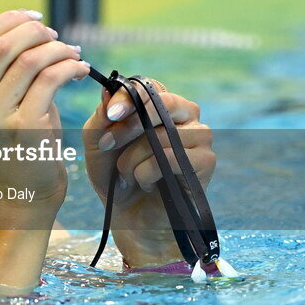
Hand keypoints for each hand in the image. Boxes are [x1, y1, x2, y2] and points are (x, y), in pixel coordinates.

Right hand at [0, 10, 90, 214]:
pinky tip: (81, 70)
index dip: (10, 20)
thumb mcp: (2, 106)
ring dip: (58, 49)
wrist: (23, 194)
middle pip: (3, 45)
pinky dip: (70, 66)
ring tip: (73, 54)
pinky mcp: (26, 128)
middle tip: (56, 36)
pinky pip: (51, 80)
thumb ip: (7, 72)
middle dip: (35, 31)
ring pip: (30, 60)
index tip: (35, 18)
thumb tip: (32, 30)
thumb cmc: (20, 146)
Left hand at [82, 80, 215, 266]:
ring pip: (163, 135)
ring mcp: (200, 136)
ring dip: (133, 157)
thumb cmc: (114, 175)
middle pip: (162, 103)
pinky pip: (172, 158)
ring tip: (126, 174)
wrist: (129, 217)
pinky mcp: (207, 160)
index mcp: (160, 103)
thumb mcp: (98, 143)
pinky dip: (148, 173)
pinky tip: (144, 183)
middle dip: (129, 126)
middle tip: (108, 145)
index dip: (129, 97)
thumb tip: (109, 93)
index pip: (149, 87)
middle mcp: (185, 114)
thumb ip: (102, 117)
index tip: (110, 114)